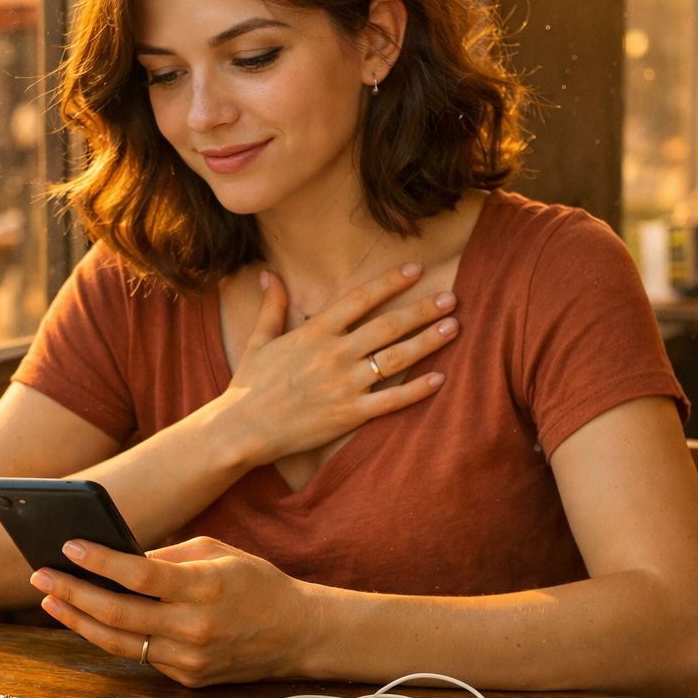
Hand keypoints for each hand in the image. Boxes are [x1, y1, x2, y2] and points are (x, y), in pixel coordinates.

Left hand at [30, 536, 317, 686]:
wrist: (299, 634)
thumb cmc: (255, 582)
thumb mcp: (217, 552)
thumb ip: (167, 556)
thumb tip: (117, 558)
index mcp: (205, 589)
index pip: (140, 576)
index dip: (100, 562)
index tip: (68, 546)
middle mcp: (195, 629)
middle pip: (118, 614)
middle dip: (72, 594)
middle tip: (40, 576)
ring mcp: (190, 660)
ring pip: (120, 643)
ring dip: (79, 621)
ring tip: (50, 601)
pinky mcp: (187, 680)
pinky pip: (140, 655)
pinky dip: (112, 636)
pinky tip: (87, 618)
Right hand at [217, 262, 457, 465]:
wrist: (243, 428)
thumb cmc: (250, 384)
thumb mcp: (260, 339)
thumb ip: (272, 305)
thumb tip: (268, 274)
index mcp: (315, 332)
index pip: (360, 299)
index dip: (390, 282)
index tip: (415, 269)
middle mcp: (335, 354)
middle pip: (389, 325)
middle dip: (423, 309)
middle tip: (452, 298)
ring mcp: (345, 384)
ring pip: (396, 358)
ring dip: (428, 341)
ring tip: (454, 327)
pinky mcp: (350, 414)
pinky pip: (391, 399)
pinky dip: (417, 389)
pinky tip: (440, 378)